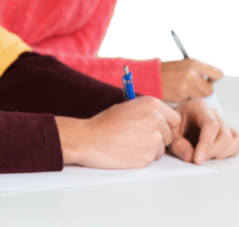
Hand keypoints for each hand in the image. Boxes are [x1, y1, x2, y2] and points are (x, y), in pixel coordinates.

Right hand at [57, 97, 179, 168]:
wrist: (88, 140)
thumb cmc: (103, 124)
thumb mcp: (126, 108)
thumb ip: (146, 112)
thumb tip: (159, 118)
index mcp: (151, 104)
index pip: (174, 118)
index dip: (164, 124)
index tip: (153, 128)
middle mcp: (157, 120)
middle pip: (169, 134)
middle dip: (158, 137)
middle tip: (136, 137)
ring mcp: (154, 138)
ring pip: (161, 148)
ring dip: (149, 148)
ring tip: (128, 143)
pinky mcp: (148, 156)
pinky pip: (151, 158)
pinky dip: (141, 157)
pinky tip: (126, 151)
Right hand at [161, 59, 222, 102]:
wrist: (148, 76)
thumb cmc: (165, 71)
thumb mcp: (184, 65)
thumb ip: (199, 71)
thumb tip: (211, 81)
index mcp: (194, 64)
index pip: (218, 74)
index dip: (213, 80)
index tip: (207, 81)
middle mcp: (191, 74)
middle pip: (210, 90)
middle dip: (203, 91)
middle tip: (193, 88)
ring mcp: (186, 85)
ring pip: (201, 97)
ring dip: (194, 96)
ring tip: (184, 90)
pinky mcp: (180, 96)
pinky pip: (190, 100)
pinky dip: (185, 99)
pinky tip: (177, 93)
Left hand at [169, 99, 238, 163]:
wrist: (173, 122)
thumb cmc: (171, 124)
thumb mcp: (168, 131)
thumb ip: (176, 142)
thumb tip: (189, 156)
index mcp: (198, 107)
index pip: (211, 125)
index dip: (206, 144)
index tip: (197, 160)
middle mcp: (213, 113)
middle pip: (224, 136)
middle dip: (211, 152)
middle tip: (196, 160)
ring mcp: (222, 122)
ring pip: (232, 141)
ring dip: (219, 154)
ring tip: (202, 156)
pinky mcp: (227, 132)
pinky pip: (236, 144)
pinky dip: (226, 153)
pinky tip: (211, 155)